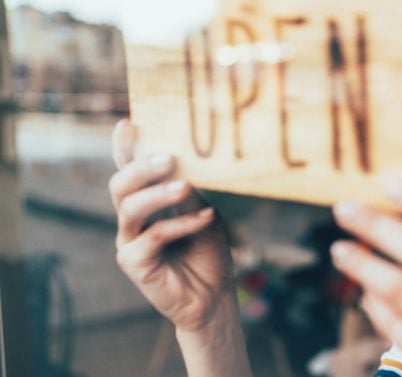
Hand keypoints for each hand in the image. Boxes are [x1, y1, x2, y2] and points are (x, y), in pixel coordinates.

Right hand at [109, 120, 233, 331]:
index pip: (130, 169)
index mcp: (146, 201)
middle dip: (141, 167)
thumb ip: (189, 192)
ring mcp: (129, 240)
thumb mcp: (203, 213)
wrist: (214, 296)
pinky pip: (153, 236)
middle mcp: (132, 218)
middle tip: (169, 158)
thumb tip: (181, 163)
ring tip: (185, 186)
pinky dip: (181, 225)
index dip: (125, 148)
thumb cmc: (207, 251)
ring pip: (130, 208)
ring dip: (158, 194)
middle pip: (121, 185)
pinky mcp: (134, 263)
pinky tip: (205, 218)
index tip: (128, 123)